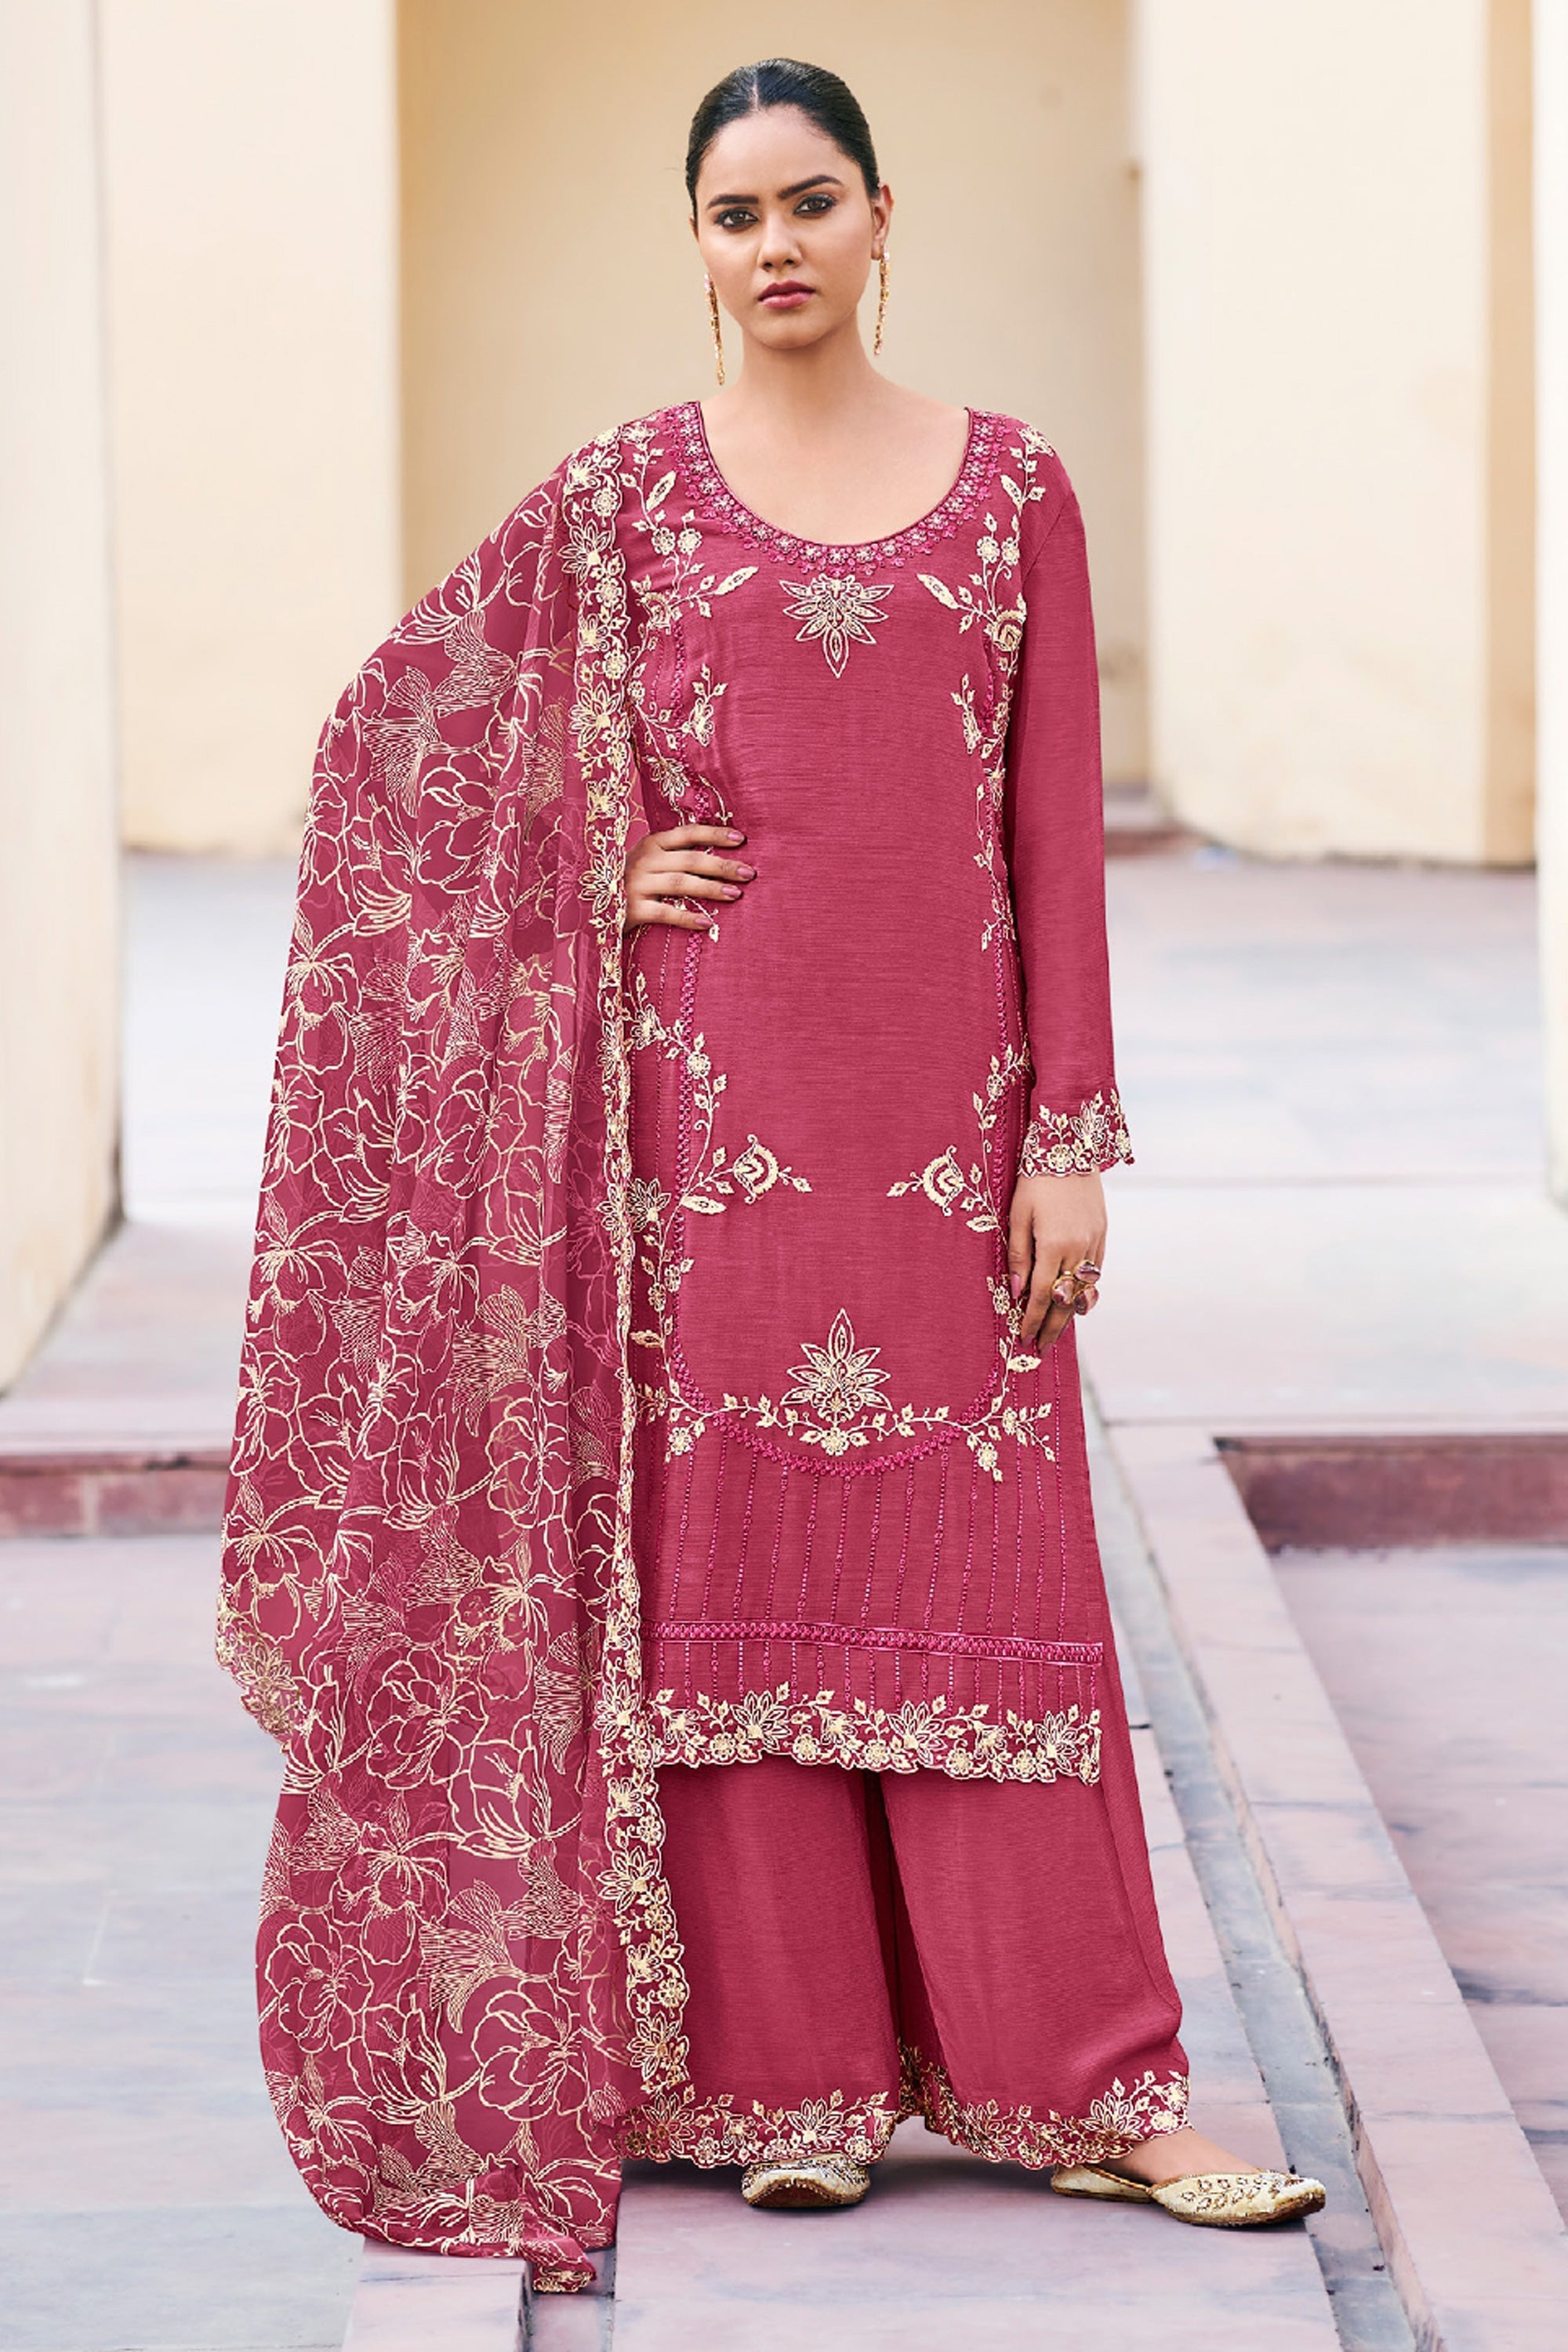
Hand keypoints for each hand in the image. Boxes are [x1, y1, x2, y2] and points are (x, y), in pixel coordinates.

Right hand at [624, 823, 754, 930]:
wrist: (590, 906)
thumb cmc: (628, 883)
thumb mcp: (647, 862)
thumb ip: (674, 857)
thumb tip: (717, 857)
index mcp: (651, 844)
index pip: (688, 833)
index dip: (715, 835)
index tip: (741, 839)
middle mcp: (644, 860)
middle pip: (691, 860)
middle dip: (722, 866)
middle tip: (749, 873)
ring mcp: (637, 884)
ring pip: (682, 884)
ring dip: (711, 888)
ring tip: (735, 894)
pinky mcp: (632, 909)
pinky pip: (665, 913)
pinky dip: (688, 918)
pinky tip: (707, 922)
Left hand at [1007, 1170, 1106, 1351]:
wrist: (1069, 1147)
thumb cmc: (1034, 1180)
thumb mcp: (1017, 1216)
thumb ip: (1018, 1256)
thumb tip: (1016, 1291)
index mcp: (1055, 1245)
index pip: (1043, 1295)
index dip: (1033, 1319)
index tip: (1024, 1337)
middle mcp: (1079, 1248)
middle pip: (1067, 1300)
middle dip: (1053, 1326)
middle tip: (1041, 1346)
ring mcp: (1095, 1241)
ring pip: (1085, 1288)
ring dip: (1072, 1312)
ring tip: (1058, 1330)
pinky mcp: (1103, 1232)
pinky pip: (1095, 1270)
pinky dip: (1086, 1289)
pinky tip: (1078, 1300)